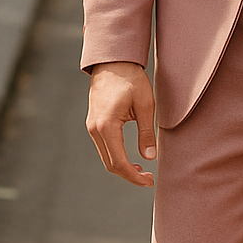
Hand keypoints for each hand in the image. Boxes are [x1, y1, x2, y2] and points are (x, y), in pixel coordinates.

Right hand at [86, 61, 156, 186]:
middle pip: (110, 164)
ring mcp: (92, 126)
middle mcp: (95, 129)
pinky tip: (131, 159)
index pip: (119, 162)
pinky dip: (116, 157)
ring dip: (123, 167)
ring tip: (143, 171)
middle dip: (129, 175)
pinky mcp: (93, 123)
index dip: (134, 176)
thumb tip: (150, 157)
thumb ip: (146, 133)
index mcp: (107, 126)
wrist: (113, 61)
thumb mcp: (145, 105)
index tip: (149, 180)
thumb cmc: (131, 79)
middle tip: (149, 179)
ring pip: (106, 157)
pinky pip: (104, 148)